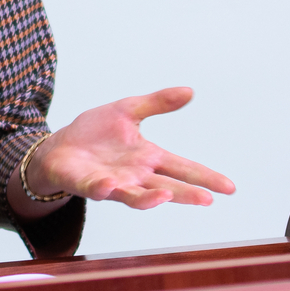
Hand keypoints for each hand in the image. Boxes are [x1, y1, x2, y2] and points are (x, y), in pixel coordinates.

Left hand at [22, 87, 234, 211]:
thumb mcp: (127, 110)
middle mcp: (136, 175)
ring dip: (149, 198)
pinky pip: (98, 190)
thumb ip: (157, 103)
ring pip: (135, 195)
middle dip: (186, 194)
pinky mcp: (89, 185)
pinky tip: (112, 186)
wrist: (59, 147)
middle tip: (208, 199)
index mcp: (148, 158)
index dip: (205, 177)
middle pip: (167, 187)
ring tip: (165, 198)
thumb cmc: (95, 134)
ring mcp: (113, 183)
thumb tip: (189, 91)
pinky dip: (106, 189)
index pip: (183, 167)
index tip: (229, 187)